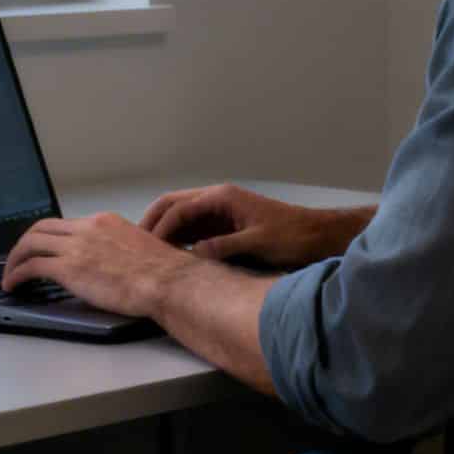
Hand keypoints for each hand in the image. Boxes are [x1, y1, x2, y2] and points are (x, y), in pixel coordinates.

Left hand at [0, 212, 196, 317]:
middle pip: (41, 228)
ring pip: (30, 243)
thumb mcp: (139, 249)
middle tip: (17, 259)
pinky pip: (32, 266)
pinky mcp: (69, 268)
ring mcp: (77, 247)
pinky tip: (14, 285)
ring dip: (15, 259)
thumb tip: (112, 263)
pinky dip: (17, 274)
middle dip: (24, 244)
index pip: (65, 224)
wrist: (169, 282)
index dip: (47, 237)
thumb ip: (119, 250)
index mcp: (103, 222)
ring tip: (9, 275)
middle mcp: (87, 229)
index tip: (40, 249)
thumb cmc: (164, 273)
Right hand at [139, 184, 352, 270]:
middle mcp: (217, 200)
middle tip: (136, 244)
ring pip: (182, 216)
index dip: (161, 227)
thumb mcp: (259, 243)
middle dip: (154, 222)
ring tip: (148, 252)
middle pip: (174, 205)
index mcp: (222, 197)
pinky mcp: (225, 225)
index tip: (146, 247)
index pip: (180, 209)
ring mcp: (221, 212)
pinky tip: (171, 255)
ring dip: (164, 231)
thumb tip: (194, 254)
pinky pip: (194, 228)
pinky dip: (179, 238)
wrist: (317, 236)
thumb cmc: (292, 236)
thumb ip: (225, 246)